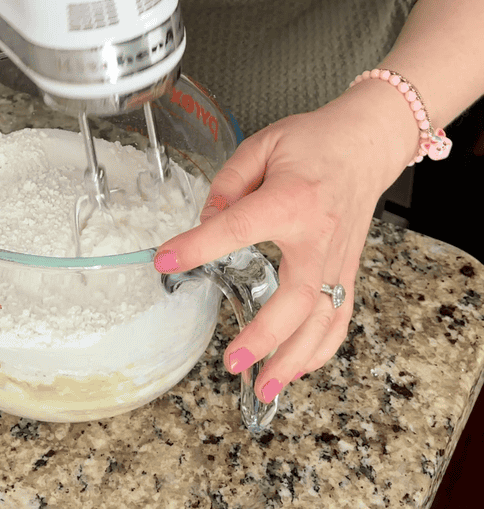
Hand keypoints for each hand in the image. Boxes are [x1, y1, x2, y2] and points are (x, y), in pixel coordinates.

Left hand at [153, 82, 417, 403]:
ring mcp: (337, 260)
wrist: (366, 143)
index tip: (165, 260)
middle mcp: (317, 237)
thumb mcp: (263, 143)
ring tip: (262, 388)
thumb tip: (208, 218)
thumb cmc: (315, 141)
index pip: (236, 228)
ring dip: (294, 360)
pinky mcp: (347, 270)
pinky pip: (340, 318)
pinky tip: (296, 369)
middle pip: (295, 299)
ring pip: (321, 321)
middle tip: (231, 362)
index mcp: (290, 200)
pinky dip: (321, 350)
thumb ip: (230, 182)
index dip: (197, 246)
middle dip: (264, 337)